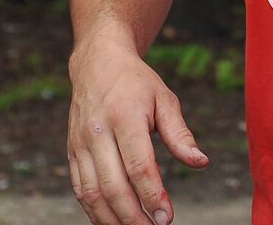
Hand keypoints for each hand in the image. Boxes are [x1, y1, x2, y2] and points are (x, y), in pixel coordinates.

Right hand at [67, 42, 207, 223]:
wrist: (97, 64)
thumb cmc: (137, 83)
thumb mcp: (165, 99)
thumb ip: (181, 135)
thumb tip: (201, 163)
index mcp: (125, 116)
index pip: (138, 165)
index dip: (153, 195)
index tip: (167, 218)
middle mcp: (97, 132)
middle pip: (113, 186)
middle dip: (133, 216)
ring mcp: (80, 144)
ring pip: (92, 193)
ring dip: (112, 220)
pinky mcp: (71, 153)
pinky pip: (79, 190)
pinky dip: (94, 211)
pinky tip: (113, 220)